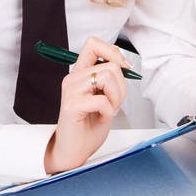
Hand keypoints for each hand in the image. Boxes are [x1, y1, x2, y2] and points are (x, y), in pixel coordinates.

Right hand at [44, 36, 129, 173]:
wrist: (73, 150)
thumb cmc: (88, 126)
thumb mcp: (103, 97)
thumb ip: (109, 79)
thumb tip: (124, 64)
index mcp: (80, 73)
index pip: (94, 44)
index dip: (113, 52)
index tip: (124, 68)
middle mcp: (73, 78)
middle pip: (110, 64)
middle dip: (121, 86)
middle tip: (114, 103)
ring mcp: (71, 91)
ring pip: (107, 78)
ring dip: (115, 98)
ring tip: (107, 110)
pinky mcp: (72, 105)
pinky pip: (102, 100)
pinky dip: (109, 111)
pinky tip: (102, 118)